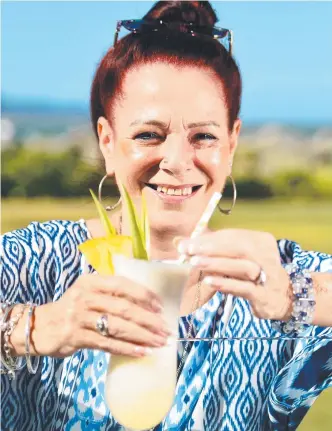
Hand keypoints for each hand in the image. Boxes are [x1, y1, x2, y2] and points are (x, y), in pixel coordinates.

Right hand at [34, 274, 169, 357]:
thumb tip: (146, 305)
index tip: (160, 306)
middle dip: (148, 320)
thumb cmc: (72, 308)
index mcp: (91, 282)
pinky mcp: (76, 337)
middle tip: (165, 329)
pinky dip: (126, 348)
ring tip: (159, 342)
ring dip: (142, 336)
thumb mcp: (87, 292)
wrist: (40, 326)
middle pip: (123, 308)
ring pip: (118, 327)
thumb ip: (111, 294)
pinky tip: (141, 352)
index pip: (122, 285)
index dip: (144, 295)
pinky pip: (107, 344)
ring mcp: (79, 317)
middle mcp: (85, 297)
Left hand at [178, 229, 291, 320]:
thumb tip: (179, 242)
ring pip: (243, 266)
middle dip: (211, 248)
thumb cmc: (252, 275)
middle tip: (188, 250)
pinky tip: (209, 281)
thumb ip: (210, 249)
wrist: (284, 300)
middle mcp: (267, 255)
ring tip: (195, 263)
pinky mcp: (265, 296)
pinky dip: (226, 284)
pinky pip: (245, 288)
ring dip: (217, 264)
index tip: (185, 244)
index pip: (231, 236)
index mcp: (260, 241)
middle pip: (238, 247)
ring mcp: (269, 276)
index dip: (207, 239)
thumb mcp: (234, 259)